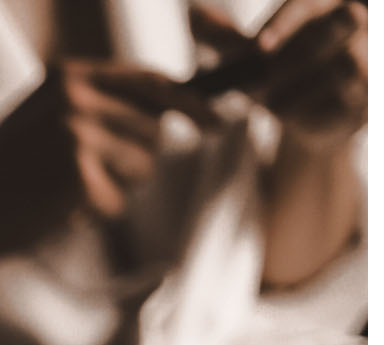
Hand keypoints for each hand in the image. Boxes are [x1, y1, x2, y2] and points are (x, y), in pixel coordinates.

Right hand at [0, 59, 212, 253]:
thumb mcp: (42, 117)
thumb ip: (97, 105)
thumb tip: (174, 110)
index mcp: (67, 74)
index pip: (152, 80)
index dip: (193, 102)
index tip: (217, 121)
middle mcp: (75, 95)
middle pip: (154, 128)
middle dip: (134, 158)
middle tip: (82, 178)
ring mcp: (77, 133)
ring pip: (143, 167)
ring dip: (114, 188)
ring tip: (62, 192)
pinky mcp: (79, 175)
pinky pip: (119, 202)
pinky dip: (92, 214)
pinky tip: (54, 209)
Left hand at [195, 0, 366, 149]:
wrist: (299, 116)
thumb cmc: (272, 75)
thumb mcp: (243, 59)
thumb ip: (222, 38)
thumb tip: (194, 13)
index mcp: (324, 4)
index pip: (307, 3)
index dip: (285, 22)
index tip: (259, 48)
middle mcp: (357, 23)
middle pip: (340, 23)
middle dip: (298, 53)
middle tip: (263, 76)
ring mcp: (370, 58)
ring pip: (345, 63)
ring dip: (301, 87)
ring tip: (271, 103)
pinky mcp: (373, 96)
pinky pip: (350, 98)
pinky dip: (313, 110)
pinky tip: (291, 116)